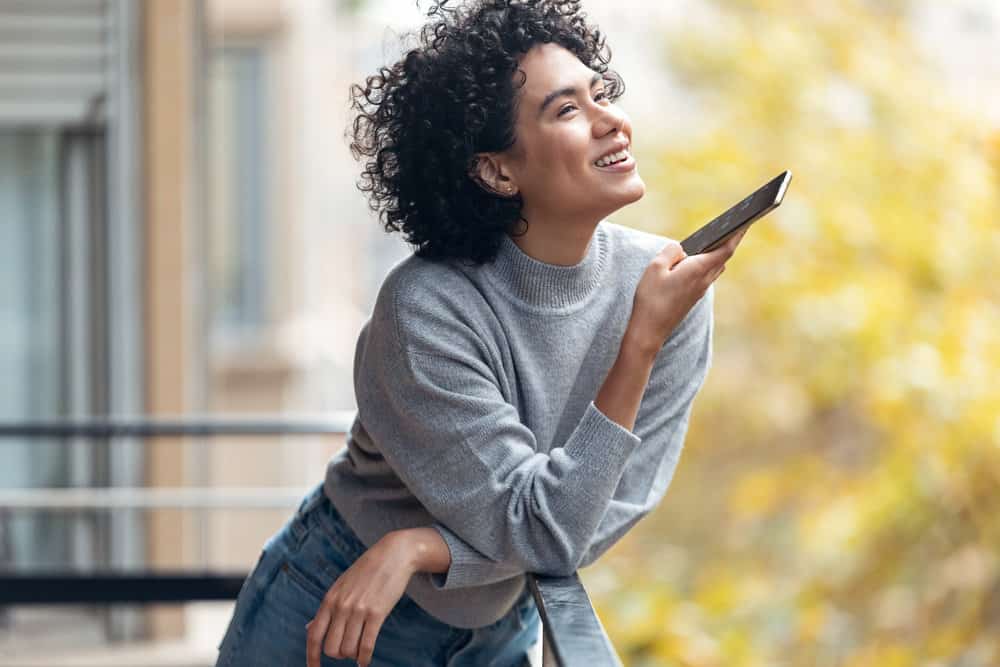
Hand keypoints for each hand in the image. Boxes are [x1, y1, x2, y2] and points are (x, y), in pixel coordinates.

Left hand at [306, 531, 416, 666]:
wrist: (393, 554)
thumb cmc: (367, 570)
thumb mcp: (341, 585)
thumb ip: (326, 608)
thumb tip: (308, 628)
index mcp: (329, 599)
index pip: (314, 635)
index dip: (311, 657)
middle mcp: (341, 606)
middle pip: (331, 648)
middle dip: (339, 654)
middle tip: (348, 649)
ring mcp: (359, 610)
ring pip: (348, 649)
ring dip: (353, 655)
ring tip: (359, 651)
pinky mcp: (377, 613)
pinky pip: (366, 645)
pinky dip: (364, 658)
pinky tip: (365, 661)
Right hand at [628, 227, 747, 356]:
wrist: (649, 330)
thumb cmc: (651, 299)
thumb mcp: (655, 267)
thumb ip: (670, 252)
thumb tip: (680, 248)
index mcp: (698, 270)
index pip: (725, 249)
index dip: (737, 234)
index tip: (747, 222)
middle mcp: (704, 280)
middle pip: (722, 257)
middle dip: (729, 241)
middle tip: (734, 227)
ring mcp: (699, 291)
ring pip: (714, 268)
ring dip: (717, 254)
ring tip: (714, 241)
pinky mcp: (692, 297)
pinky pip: (705, 276)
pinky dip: (706, 264)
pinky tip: (695, 261)